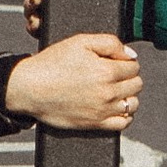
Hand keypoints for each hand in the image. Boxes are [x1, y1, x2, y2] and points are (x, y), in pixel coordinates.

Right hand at [7, 32, 140, 130]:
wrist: (29, 88)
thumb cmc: (52, 63)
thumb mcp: (80, 42)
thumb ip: (110, 43)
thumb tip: (131, 54)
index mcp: (106, 70)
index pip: (134, 66)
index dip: (126, 62)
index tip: (115, 62)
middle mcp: (107, 92)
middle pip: (136, 84)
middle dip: (128, 77)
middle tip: (114, 74)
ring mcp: (102, 110)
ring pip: (133, 104)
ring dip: (128, 96)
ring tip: (115, 90)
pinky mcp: (95, 124)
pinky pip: (123, 123)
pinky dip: (124, 116)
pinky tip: (115, 107)